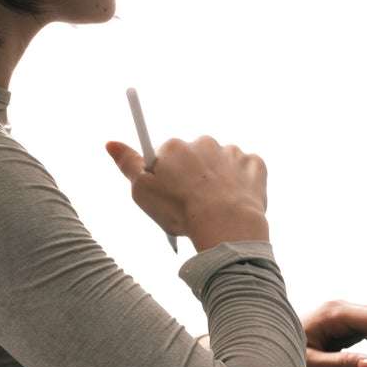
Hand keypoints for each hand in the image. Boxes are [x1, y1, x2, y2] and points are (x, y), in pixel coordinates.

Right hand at [105, 134, 269, 250]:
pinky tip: (236, 202)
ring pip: (222, 165)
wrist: (224, 224)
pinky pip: (248, 171)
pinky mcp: (255, 165)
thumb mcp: (142, 191)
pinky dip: (244, 185)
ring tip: (216, 208)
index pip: (166, 156)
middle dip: (194, 178)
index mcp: (175, 146)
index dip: (168, 178)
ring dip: (220, 181)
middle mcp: (204, 142)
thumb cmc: (179, 210)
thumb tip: (110, 143)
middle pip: (195, 159)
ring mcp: (232, 152)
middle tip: (193, 205)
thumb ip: (127, 164)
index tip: (172, 193)